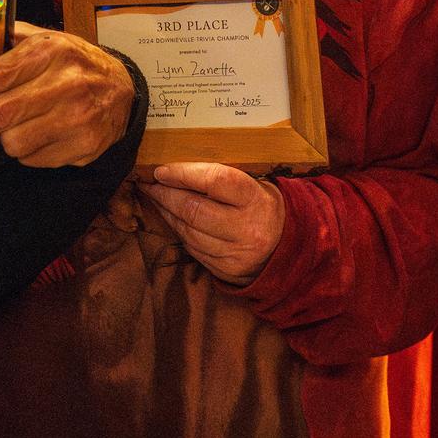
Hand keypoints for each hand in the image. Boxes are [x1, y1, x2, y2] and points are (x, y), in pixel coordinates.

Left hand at [0, 22, 132, 167]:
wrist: (123, 87)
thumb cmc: (73, 63)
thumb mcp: (46, 39)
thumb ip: (7, 42)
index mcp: (49, 52)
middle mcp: (65, 84)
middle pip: (0, 115)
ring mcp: (77, 118)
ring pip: (15, 143)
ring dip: (2, 139)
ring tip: (11, 127)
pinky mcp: (85, 145)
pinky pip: (35, 160)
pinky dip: (27, 152)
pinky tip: (37, 135)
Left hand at [137, 163, 285, 284]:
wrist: (287, 250)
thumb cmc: (264, 207)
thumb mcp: (256, 185)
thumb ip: (224, 177)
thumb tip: (180, 167)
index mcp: (255, 200)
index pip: (215, 181)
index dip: (184, 174)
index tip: (161, 170)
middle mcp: (246, 228)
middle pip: (193, 209)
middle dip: (166, 195)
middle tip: (150, 184)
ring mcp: (234, 253)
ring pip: (188, 231)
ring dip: (167, 213)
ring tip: (157, 198)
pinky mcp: (224, 269)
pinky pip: (192, 248)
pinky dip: (179, 231)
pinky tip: (172, 218)